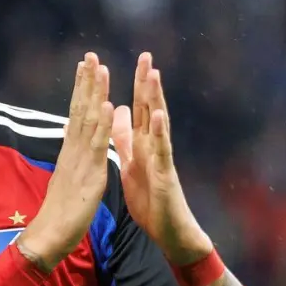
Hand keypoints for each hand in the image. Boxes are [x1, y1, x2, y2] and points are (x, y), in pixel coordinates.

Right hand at [18, 52, 114, 272]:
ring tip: (99, 68)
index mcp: (71, 154)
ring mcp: (80, 161)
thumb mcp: (67, 182)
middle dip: (85, 82)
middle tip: (89, 55)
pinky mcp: (90, 174)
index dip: (81, 91)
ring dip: (94, 93)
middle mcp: (73, 152)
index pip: (76, 115)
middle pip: (80, 110)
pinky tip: (106, 104)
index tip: (85, 68)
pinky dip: (101, 124)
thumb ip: (71, 162)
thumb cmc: (59, 216)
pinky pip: (97, 146)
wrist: (49, 238)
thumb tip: (70, 147)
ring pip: (88, 121)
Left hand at [110, 52, 210, 262]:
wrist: (166, 230)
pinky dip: (160, 132)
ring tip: (153, 74)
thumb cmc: (150, 199)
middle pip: (150, 109)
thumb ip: (125, 140)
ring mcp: (162, 157)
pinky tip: (157, 115)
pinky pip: (162, 151)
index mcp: (142, 144)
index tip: (130, 64)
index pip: (138, 109)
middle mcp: (154, 146)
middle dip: (147, 83)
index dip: (133, 87)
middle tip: (145, 55)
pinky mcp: (165, 173)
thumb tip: (120, 114)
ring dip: (156, 99)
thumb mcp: (130, 163)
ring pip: (159, 124)